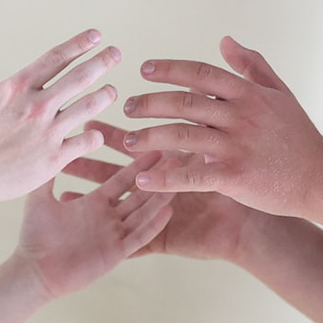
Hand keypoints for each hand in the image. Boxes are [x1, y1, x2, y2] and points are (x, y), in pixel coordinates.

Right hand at [0, 29, 121, 206]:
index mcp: (17, 87)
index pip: (56, 58)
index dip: (79, 44)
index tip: (96, 35)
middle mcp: (36, 106)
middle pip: (79, 77)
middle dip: (102, 62)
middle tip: (116, 54)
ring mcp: (47, 132)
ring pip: (89, 106)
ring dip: (105, 95)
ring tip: (113, 91)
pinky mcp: (53, 158)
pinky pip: (87, 141)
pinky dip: (95, 136)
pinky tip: (96, 134)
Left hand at [14, 152, 173, 299]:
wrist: (34, 271)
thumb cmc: (34, 236)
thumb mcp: (39, 199)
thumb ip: (47, 175)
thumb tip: (49, 147)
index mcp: (94, 204)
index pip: (121, 180)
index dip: (137, 166)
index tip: (155, 148)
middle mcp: (108, 218)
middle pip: (138, 194)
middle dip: (155, 178)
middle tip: (176, 158)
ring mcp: (114, 235)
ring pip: (143, 213)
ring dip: (159, 197)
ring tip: (178, 179)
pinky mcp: (116, 253)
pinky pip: (139, 237)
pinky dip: (153, 224)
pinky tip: (168, 210)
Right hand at [69, 130, 256, 261]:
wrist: (261, 225)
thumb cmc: (248, 183)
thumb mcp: (229, 143)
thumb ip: (211, 113)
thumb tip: (198, 82)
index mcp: (170, 166)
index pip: (134, 146)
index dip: (111, 135)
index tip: (85, 118)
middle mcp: (159, 189)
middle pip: (116, 172)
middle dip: (89, 159)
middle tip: (61, 146)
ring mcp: (157, 215)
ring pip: (117, 202)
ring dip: (89, 194)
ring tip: (62, 185)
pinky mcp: (165, 240)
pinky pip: (136, 239)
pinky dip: (112, 233)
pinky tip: (93, 229)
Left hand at [119, 37, 322, 217]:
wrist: (322, 178)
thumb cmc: (299, 137)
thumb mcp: (280, 94)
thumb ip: (252, 66)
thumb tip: (225, 41)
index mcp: (248, 94)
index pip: (200, 73)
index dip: (170, 69)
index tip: (144, 69)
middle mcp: (240, 115)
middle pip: (184, 102)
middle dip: (149, 102)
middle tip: (126, 106)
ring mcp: (237, 146)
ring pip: (181, 135)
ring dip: (148, 137)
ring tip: (126, 141)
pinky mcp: (235, 176)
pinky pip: (191, 175)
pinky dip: (164, 177)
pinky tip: (142, 178)